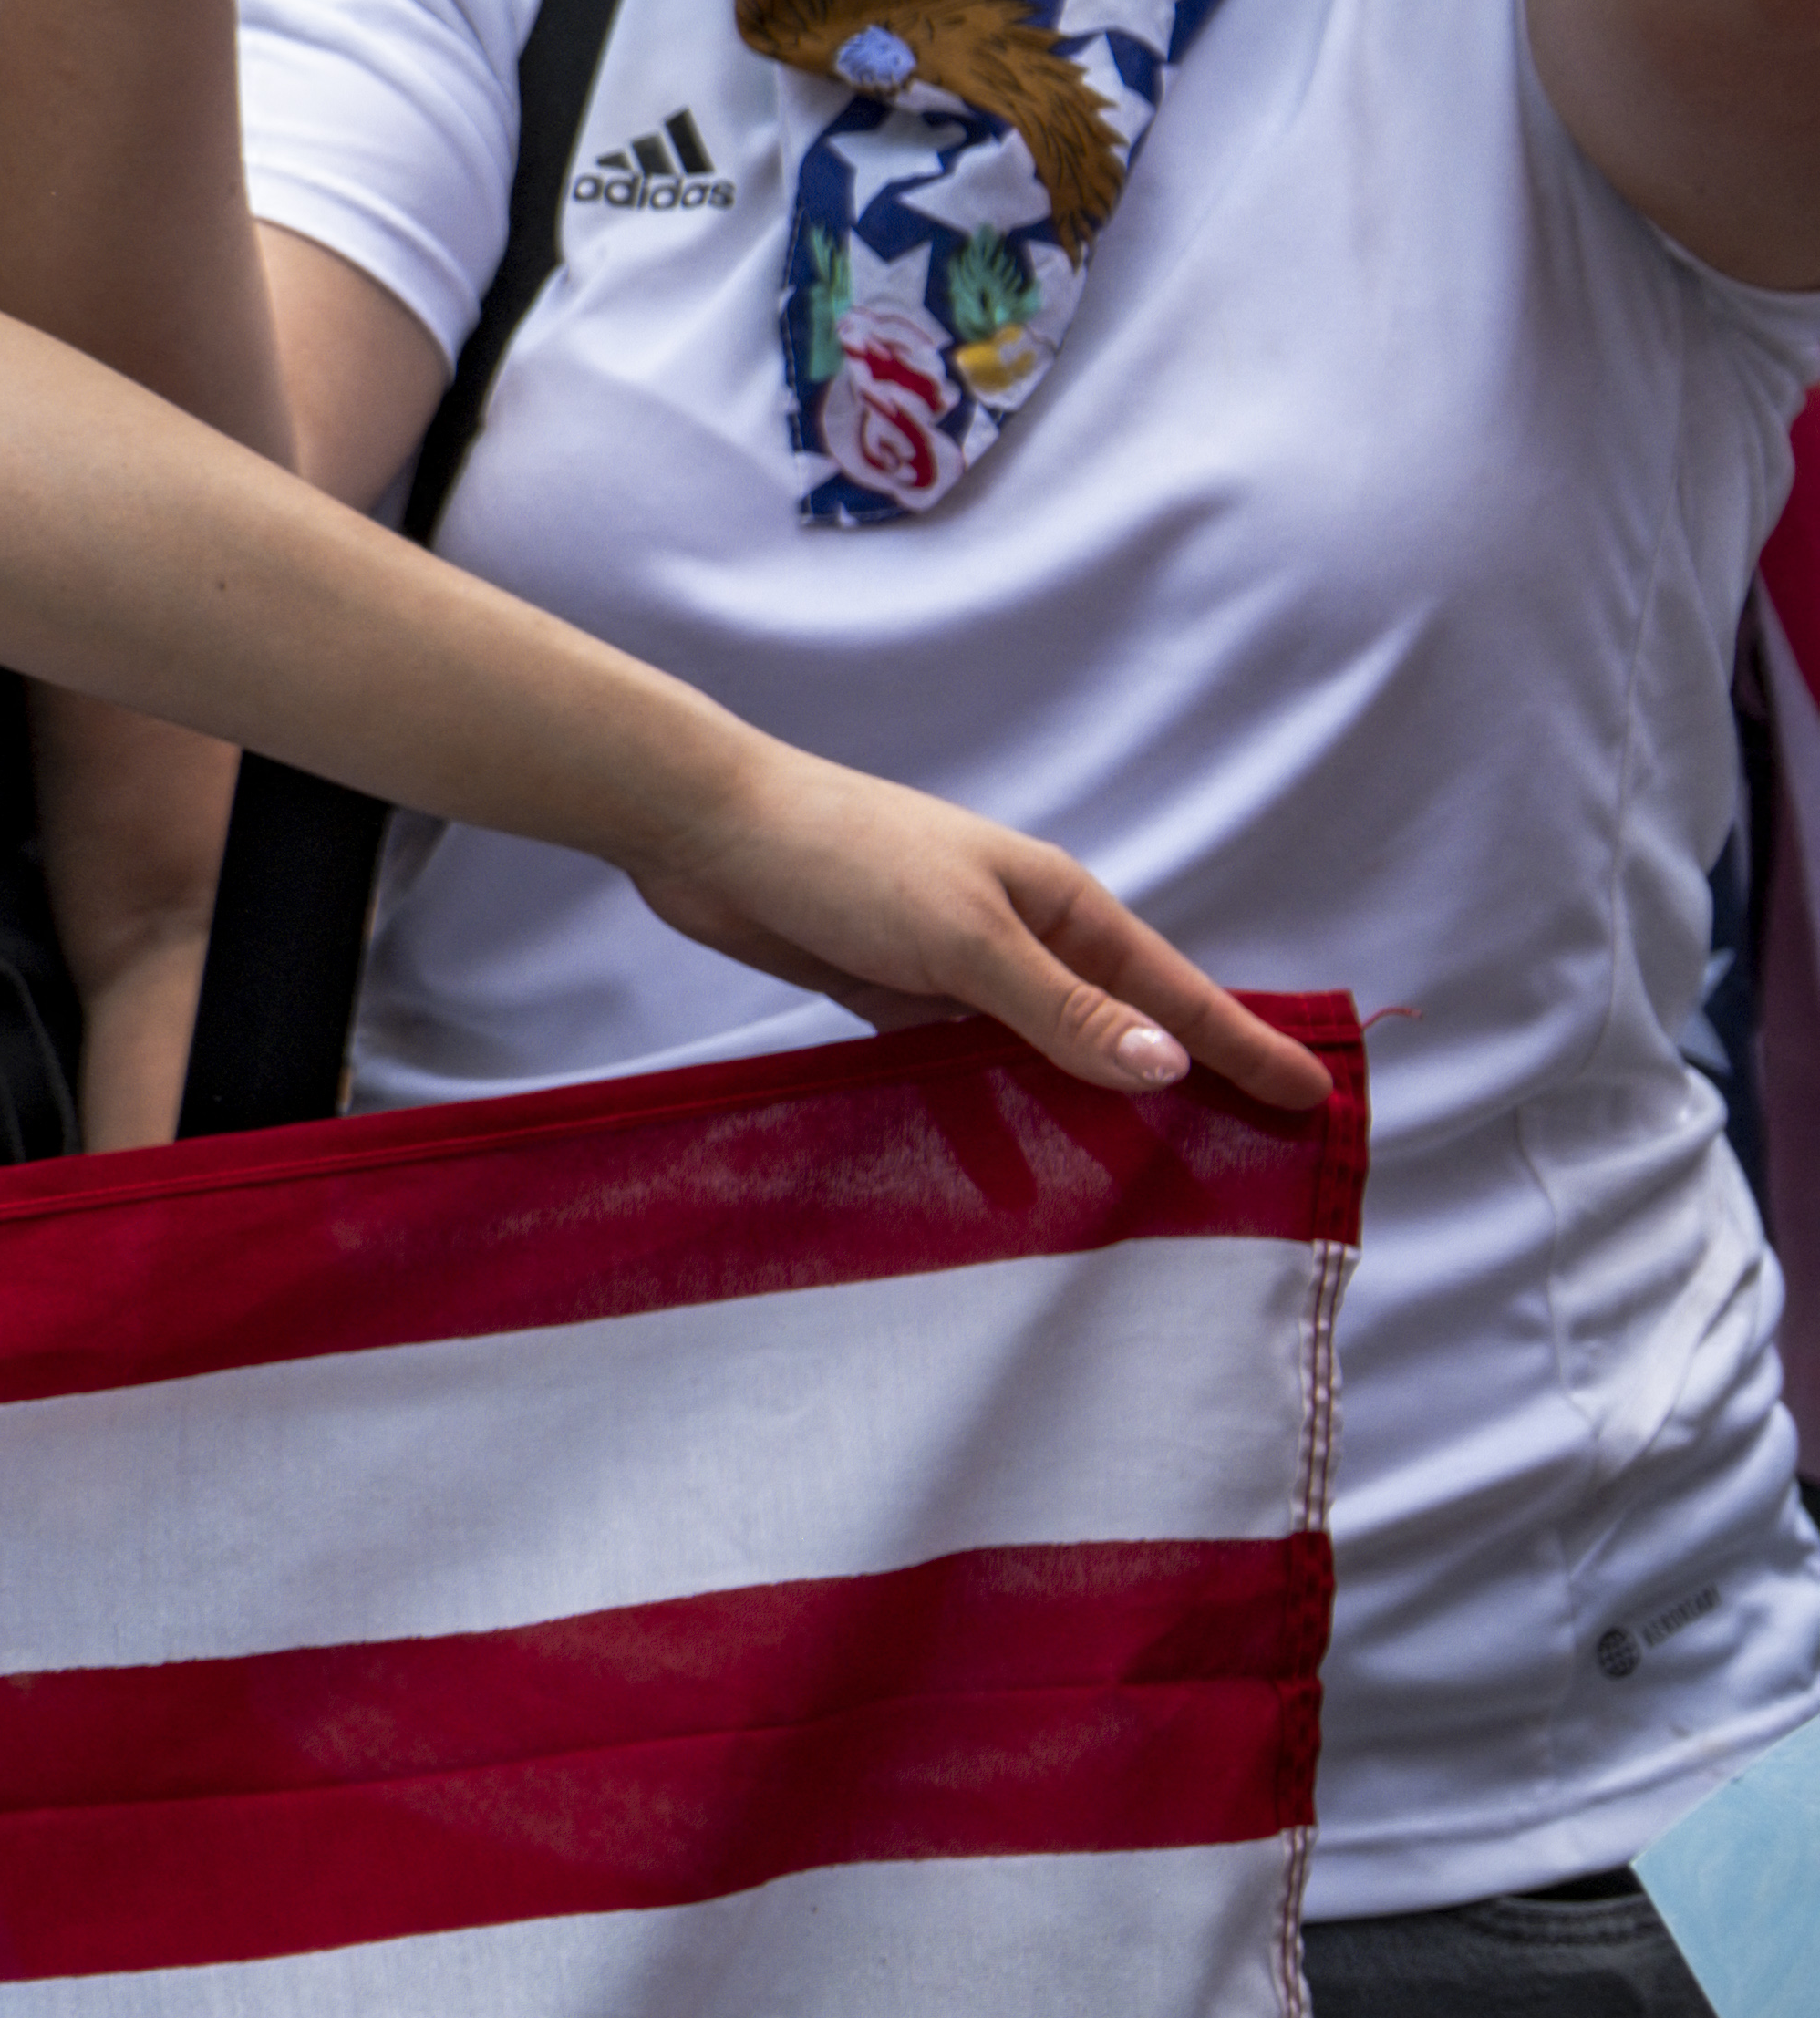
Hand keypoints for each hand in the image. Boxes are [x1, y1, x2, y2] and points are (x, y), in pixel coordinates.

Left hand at [629, 748, 1325, 1111]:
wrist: (706, 828)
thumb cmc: (844, 858)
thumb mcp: (964, 938)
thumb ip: (1059, 1010)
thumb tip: (1168, 1066)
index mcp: (1059, 908)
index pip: (1175, 992)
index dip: (1243, 1047)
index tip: (1312, 1098)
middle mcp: (1020, 938)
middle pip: (1120, 1027)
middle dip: (1181, 1086)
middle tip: (1249, 1161)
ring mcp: (956, 969)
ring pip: (1042, 1055)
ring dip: (1083, 1110)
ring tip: (1142, 1188)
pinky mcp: (890, 995)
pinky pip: (959, 1068)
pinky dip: (988, 1112)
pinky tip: (1007, 1170)